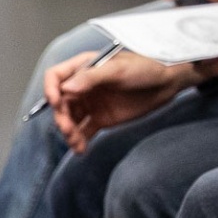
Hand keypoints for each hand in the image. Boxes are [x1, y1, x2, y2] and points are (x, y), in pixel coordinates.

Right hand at [47, 50, 190, 154]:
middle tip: (68, 128)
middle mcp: (83, 86)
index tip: (57, 102)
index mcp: (84, 68)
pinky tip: (81, 149)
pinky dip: (79, 141)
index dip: (51, 89)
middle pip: (60, 103)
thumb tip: (66, 88)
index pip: (56, 77)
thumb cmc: (145, 68)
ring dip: (68, 132)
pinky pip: (83, 132)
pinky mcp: (100, 118)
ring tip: (76, 142)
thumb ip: (92, 78)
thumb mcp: (118, 69)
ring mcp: (91, 103)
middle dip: (61, 117)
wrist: (167, 84)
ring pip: (69, 120)